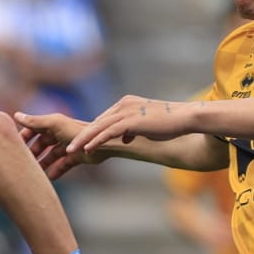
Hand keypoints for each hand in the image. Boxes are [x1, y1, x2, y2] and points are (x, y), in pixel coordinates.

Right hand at [15, 110, 99, 179]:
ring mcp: (68, 146)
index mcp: (53, 124)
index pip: (34, 128)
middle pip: (41, 143)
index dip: (24, 136)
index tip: (15, 146)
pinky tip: (50, 177)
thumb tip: (16, 116)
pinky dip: (56, 170)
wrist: (102, 145)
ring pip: (51, 155)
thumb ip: (35, 122)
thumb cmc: (76, 132)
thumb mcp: (54, 125)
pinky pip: (62, 164)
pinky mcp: (76, 157)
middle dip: (32, 152)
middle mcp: (60, 134)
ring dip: (42, 163)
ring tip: (34, 173)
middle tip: (23, 163)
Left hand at [67, 95, 195, 155]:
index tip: (78, 142)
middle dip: (81, 135)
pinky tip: (86, 150)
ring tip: (69, 150)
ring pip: (99, 126)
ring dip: (82, 139)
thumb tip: (124, 138)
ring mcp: (128, 111)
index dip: (91, 131)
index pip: (104, 119)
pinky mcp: (132, 120)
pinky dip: (96, 141)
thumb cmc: (171, 123)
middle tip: (66, 145)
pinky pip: (108, 132)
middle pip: (97, 121)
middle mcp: (125, 104)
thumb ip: (132, 130)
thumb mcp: (147, 126)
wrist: (187, 117)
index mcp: (127, 104)